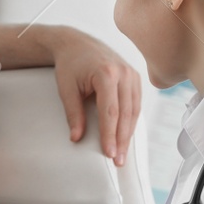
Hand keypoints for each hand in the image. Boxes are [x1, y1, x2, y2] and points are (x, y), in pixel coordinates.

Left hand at [46, 27, 141, 166]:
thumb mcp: (66, 89)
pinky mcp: (135, 77)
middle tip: (117, 160)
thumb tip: (76, 138)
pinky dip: (132, 121)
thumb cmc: (70, 65)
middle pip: (126, 113)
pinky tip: (126, 136)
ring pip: (134, 110)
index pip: (110, 111)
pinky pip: (136, 104)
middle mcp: (124, 73)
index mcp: (106, 73)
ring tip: (122, 154)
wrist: (76, 43)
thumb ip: (73, 114)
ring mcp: (132, 74)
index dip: (110, 134)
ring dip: (129, 134)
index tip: (108, 153)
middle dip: (121, 139)